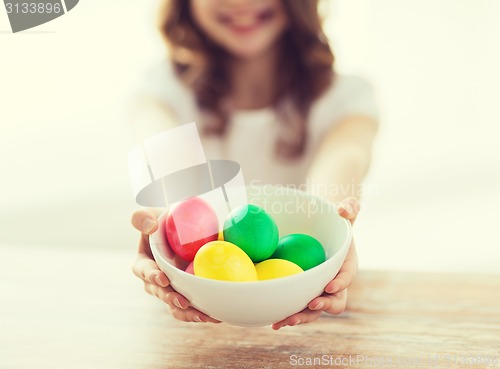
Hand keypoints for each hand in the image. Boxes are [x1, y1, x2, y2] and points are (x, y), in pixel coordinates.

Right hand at [131, 208, 219, 322]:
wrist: (184, 231)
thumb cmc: (165, 223)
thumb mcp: (150, 215)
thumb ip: (142, 218)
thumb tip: (150, 226)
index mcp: (144, 263)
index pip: (144, 271)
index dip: (152, 276)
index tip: (163, 278)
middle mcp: (156, 280)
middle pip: (160, 293)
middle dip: (171, 299)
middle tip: (183, 301)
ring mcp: (172, 289)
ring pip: (176, 306)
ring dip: (187, 313)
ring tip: (203, 315)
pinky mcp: (187, 294)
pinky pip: (191, 308)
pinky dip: (202, 313)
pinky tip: (216, 315)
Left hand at [271, 197, 359, 329]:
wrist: (320, 230)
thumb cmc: (333, 220)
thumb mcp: (345, 209)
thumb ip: (349, 207)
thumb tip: (343, 209)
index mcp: (346, 265)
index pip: (347, 276)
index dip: (340, 283)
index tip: (329, 286)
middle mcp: (334, 283)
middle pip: (335, 302)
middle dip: (323, 306)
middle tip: (310, 304)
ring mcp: (318, 291)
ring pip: (313, 311)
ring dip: (301, 318)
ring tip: (284, 321)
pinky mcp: (303, 295)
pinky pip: (297, 308)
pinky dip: (286, 316)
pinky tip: (272, 322)